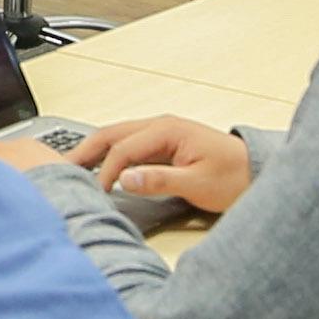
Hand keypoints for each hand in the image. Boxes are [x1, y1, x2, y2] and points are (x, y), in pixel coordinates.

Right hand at [65, 114, 256, 220]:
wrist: (257, 174)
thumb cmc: (234, 176)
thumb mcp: (197, 182)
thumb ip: (159, 180)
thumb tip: (126, 179)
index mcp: (168, 129)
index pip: (123, 148)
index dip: (107, 171)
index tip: (99, 192)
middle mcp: (162, 126)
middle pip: (112, 134)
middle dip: (86, 150)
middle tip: (61, 168)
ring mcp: (162, 133)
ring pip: (118, 137)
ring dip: (95, 151)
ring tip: (73, 167)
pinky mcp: (164, 145)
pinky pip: (129, 145)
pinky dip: (110, 155)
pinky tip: (100, 166)